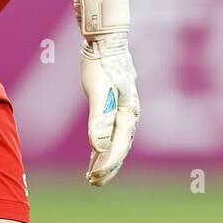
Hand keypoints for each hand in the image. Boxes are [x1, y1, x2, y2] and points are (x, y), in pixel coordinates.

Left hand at [73, 0, 138, 186]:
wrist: (106, 39)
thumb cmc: (101, 63)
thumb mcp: (97, 90)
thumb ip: (99, 118)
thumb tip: (99, 145)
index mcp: (127, 112)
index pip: (118, 146)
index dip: (107, 164)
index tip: (94, 178)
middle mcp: (129, 113)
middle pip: (120, 147)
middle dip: (108, 166)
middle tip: (94, 182)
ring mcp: (123, 109)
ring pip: (117, 141)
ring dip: (106, 158)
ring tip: (93, 175)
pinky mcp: (115, 104)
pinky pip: (111, 131)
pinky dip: (103, 145)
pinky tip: (95, 153)